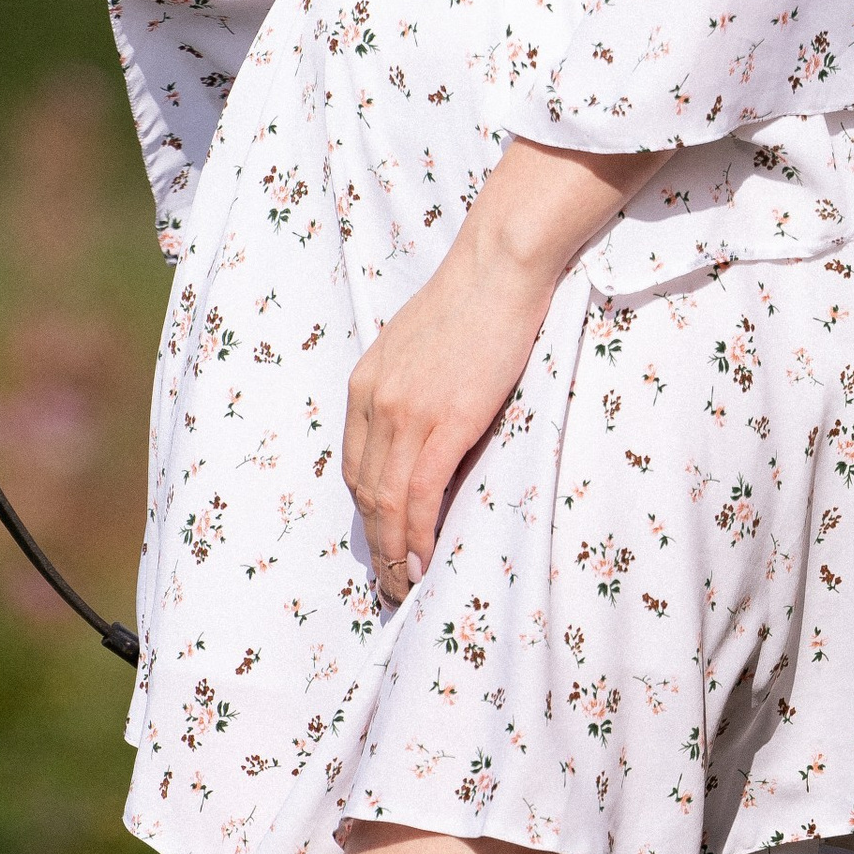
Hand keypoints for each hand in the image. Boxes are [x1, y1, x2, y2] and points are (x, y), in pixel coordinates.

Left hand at [342, 138, 659, 600]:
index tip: (382, 545)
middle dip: (376, 544)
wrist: (498, 268)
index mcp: (366, 384)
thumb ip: (409, 394)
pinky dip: (418, 533)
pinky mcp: (444, 421)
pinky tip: (423, 559)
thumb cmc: (470, 304)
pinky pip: (420, 493)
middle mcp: (375, 401)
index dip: (366, 514)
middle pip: (364, 491)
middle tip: (390, 583)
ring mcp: (407, 412)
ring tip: (405, 586)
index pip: (355, 466)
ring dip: (393, 552)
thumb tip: (421, 439)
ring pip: (387, 501)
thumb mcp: (418, 351)